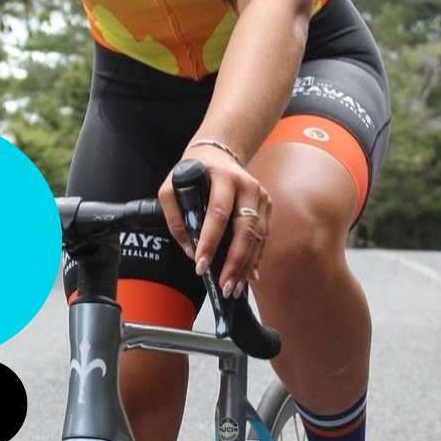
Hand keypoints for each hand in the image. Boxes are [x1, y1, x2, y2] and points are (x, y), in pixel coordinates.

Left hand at [159, 144, 271, 298]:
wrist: (218, 153)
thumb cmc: (193, 172)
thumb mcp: (172, 186)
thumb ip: (176, 218)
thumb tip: (190, 251)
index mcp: (222, 177)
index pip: (218, 213)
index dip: (210, 241)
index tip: (200, 264)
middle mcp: (247, 186)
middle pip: (245, 229)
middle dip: (234, 261)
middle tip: (224, 285)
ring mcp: (261, 195)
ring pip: (257, 236)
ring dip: (246, 265)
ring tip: (233, 287)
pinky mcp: (267, 205)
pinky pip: (263, 236)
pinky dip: (255, 257)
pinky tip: (248, 275)